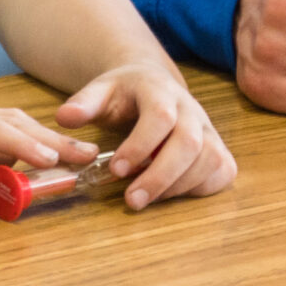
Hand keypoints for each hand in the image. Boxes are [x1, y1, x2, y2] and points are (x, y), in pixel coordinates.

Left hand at [54, 61, 235, 209]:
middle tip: (132, 200)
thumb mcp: (101, 91)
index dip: (141, 146)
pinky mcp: (219, 148)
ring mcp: (209, 129)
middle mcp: (191, 108)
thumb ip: (84, 104)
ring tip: (143, 199)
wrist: (154, 85)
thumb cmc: (125, 94)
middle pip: (190, 143)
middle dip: (160, 176)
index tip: (116, 170)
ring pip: (208, 159)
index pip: (161, 117)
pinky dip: (199, 188)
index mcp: (160, 89)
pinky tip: (170, 193)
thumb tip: (64, 117)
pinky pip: (221, 171)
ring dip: (177, 186)